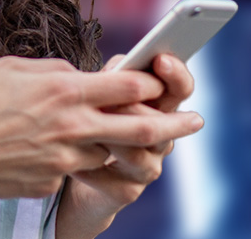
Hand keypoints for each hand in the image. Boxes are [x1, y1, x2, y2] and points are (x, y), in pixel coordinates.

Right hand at [0, 55, 200, 238]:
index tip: (167, 83)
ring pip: (108, 152)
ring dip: (109, 143)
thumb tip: (76, 73)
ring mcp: (64, 159)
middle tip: (197, 121)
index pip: (129, 86)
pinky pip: (72, 168)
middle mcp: (72, 125)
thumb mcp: (9, 68)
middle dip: (176, 125)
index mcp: (63, 89)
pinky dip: (67, 158)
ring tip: (95, 132)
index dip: (155, 84)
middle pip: (142, 129)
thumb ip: (51, 68)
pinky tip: (36, 148)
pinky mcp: (52, 181)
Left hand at [56, 53, 200, 237]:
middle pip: (162, 122)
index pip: (180, 88)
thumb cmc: (87, 120)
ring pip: (137, 152)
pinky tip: (70, 159)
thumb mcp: (98, 93)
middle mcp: (160, 138)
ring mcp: (147, 167)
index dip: (176, 75)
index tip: (161, 59)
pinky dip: (88, 166)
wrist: (70, 168)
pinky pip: (111, 179)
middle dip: (137, 107)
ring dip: (109, 138)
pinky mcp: (126, 191)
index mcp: (158, 108)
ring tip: (85, 130)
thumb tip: (120, 66)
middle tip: (114, 99)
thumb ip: (112, 79)